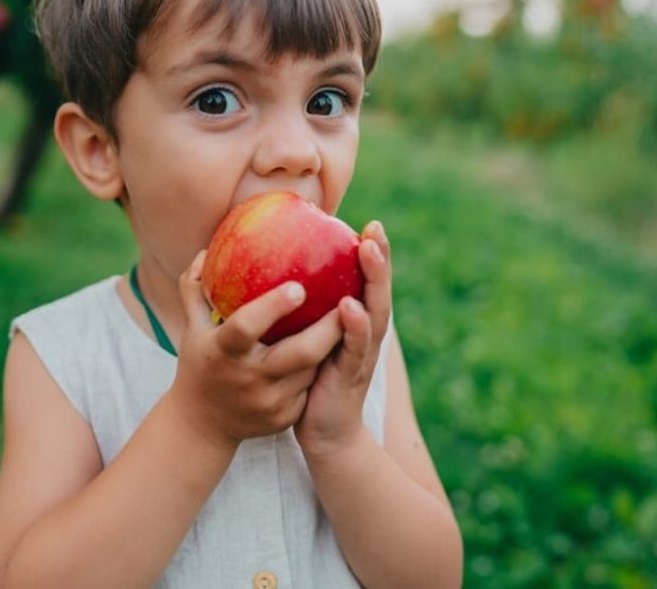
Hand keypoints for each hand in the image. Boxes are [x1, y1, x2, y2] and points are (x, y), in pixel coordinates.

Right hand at [164, 251, 343, 449]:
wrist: (201, 425)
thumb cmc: (199, 364)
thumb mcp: (192, 328)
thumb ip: (195, 288)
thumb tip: (206, 251)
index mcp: (222, 352)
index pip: (246, 326)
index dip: (272, 307)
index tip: (299, 286)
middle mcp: (248, 379)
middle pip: (300, 353)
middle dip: (329, 327)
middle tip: (348, 298)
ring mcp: (269, 402)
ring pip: (313, 369)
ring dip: (330, 344)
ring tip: (349, 316)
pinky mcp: (284, 418)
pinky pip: (310, 386)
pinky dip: (320, 367)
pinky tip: (334, 347)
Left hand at [294, 220, 392, 457]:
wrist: (324, 434)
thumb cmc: (310, 381)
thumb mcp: (309, 340)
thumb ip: (305, 311)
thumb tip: (277, 274)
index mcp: (356, 324)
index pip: (366, 283)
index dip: (371, 254)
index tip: (369, 222)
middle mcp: (366, 335)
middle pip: (378, 291)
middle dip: (379, 259)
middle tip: (374, 229)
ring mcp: (362, 355)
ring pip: (373, 314)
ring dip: (372, 282)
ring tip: (368, 251)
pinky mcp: (351, 377)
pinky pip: (353, 348)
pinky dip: (354, 327)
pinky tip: (349, 307)